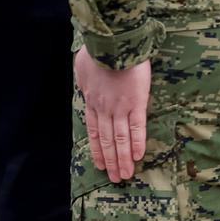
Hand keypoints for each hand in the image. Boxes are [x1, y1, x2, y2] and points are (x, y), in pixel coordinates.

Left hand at [75, 46, 150, 182]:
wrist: (113, 42)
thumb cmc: (97, 50)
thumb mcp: (81, 66)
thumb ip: (84, 79)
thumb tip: (84, 82)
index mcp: (92, 100)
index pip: (94, 131)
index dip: (97, 149)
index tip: (100, 164)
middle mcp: (104, 108)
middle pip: (107, 140)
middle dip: (111, 160)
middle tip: (115, 178)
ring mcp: (120, 107)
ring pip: (120, 138)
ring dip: (123, 158)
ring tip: (126, 174)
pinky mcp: (137, 102)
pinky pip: (137, 127)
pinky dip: (137, 142)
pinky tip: (138, 156)